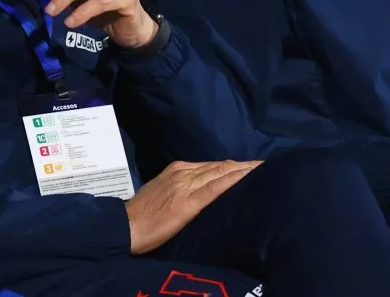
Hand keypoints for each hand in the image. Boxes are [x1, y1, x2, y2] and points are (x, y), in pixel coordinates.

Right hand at [126, 160, 262, 254]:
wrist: (126, 225)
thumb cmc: (142, 214)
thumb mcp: (161, 192)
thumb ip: (180, 187)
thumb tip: (199, 189)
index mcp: (177, 169)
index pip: (210, 165)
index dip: (231, 166)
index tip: (249, 166)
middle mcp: (183, 172)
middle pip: (220, 166)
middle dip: (242, 165)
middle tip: (263, 164)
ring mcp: (186, 185)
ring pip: (221, 173)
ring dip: (243, 170)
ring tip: (261, 168)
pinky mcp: (189, 202)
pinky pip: (216, 187)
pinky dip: (233, 180)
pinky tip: (246, 177)